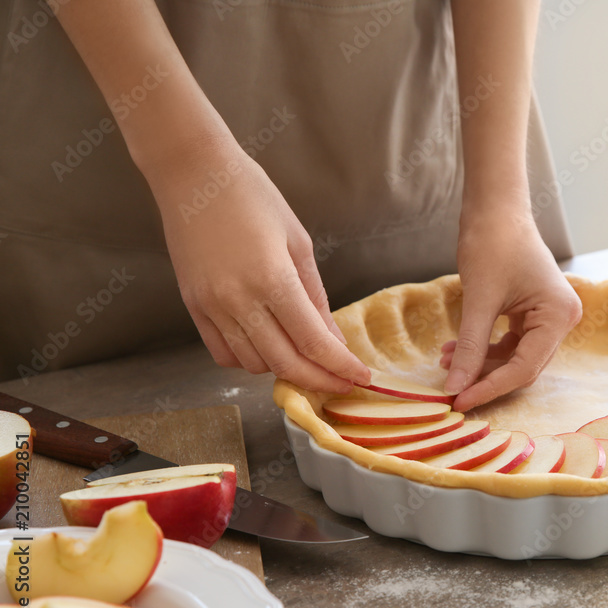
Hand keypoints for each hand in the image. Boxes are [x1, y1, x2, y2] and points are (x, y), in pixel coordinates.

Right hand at [147, 140, 369, 392]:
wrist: (193, 173)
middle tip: (342, 382)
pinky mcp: (193, 307)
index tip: (361, 377)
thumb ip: (316, 298)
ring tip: (306, 358)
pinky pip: (223, 353)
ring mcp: (211, 307)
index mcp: (272, 279)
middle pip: (285, 364)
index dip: (341, 367)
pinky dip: (250, 359)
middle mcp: (238, 300)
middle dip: (320, 380)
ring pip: (254, 364)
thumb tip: (334, 342)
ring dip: (284, 369)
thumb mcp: (298, 243)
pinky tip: (268, 346)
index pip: (314, 343)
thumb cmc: (252, 196)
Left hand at [442, 204, 581, 411]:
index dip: (490, 387)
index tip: (459, 400)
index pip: (525, 368)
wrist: (494, 209)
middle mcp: (562, 320)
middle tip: (451, 390)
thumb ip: (470, 347)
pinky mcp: (533, 313)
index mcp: (558, 316)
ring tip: (446, 361)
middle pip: (523, 367)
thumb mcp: (479, 300)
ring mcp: (549, 317)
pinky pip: (510, 343)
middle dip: (484, 378)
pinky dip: (484, 349)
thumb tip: (455, 388)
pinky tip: (455, 350)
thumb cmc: (492, 243)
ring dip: (481, 363)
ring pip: (514, 357)